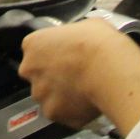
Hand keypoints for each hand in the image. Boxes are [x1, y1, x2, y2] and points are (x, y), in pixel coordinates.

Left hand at [19, 18, 139, 133]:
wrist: (109, 71)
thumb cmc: (98, 44)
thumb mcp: (87, 25)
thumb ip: (74, 35)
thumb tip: (81, 39)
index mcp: (33, 44)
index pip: (35, 49)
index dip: (52, 53)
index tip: (66, 56)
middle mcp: (30, 69)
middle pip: (37, 74)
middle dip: (52, 77)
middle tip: (75, 75)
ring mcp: (40, 93)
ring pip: (47, 96)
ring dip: (61, 95)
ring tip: (84, 91)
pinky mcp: (53, 113)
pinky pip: (61, 113)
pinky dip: (72, 112)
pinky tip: (88, 104)